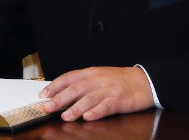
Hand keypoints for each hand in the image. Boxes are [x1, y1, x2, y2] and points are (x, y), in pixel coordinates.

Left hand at [39, 66, 154, 121]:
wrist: (145, 81)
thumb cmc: (120, 80)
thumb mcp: (99, 76)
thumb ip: (83, 84)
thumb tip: (62, 93)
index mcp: (91, 72)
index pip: (69, 78)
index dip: (55, 86)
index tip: (43, 95)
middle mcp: (98, 79)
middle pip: (76, 88)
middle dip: (60, 99)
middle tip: (48, 107)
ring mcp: (109, 89)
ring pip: (89, 98)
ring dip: (75, 108)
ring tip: (65, 116)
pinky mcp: (120, 100)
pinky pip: (106, 106)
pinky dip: (96, 111)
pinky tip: (88, 117)